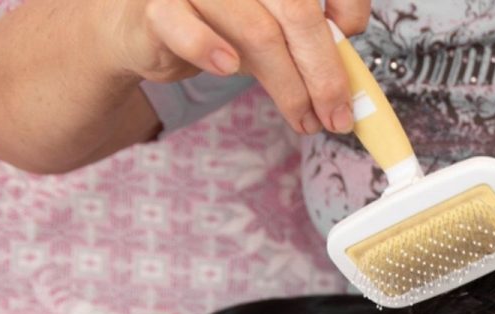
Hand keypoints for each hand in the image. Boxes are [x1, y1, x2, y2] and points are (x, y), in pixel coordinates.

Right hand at [107, 0, 370, 134]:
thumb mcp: (272, 25)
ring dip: (289, 87)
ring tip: (304, 120)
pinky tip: (228, 69)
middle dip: (325, 72)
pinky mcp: (157, 6)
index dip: (348, 5)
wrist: (140, 27)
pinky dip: (209, 49)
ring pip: (257, 32)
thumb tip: (354, 67)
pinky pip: (184, 27)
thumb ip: (311, 34)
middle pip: (297, 11)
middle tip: (338, 115)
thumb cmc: (217, 23)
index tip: (353, 40)